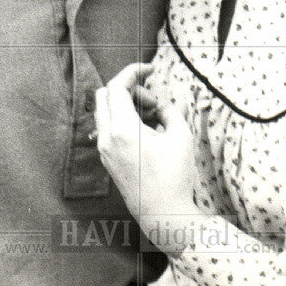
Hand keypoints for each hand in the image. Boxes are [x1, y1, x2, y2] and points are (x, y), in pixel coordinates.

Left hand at [95, 63, 198, 240]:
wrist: (164, 216)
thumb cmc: (174, 177)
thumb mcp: (181, 136)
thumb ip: (170, 111)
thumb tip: (160, 106)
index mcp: (122, 130)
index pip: (117, 87)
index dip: (133, 71)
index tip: (150, 69)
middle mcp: (107, 139)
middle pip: (106, 95)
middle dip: (129, 88)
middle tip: (154, 100)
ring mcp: (105, 151)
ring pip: (106, 111)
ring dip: (126, 104)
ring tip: (154, 116)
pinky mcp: (108, 160)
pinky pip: (109, 128)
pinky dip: (124, 119)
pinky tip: (147, 129)